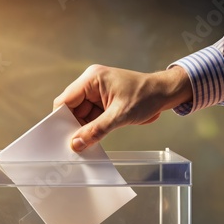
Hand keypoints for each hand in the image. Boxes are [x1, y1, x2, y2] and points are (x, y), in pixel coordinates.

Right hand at [53, 64, 192, 151]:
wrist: (165, 93)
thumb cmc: (146, 96)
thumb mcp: (120, 115)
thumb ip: (97, 130)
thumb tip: (77, 143)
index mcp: (91, 79)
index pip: (65, 100)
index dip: (60, 118)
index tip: (59, 137)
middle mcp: (91, 84)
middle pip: (71, 109)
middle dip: (73, 126)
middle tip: (74, 145)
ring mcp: (97, 93)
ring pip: (80, 115)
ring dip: (83, 129)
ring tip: (87, 143)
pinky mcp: (103, 102)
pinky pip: (91, 117)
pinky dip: (92, 128)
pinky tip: (93, 139)